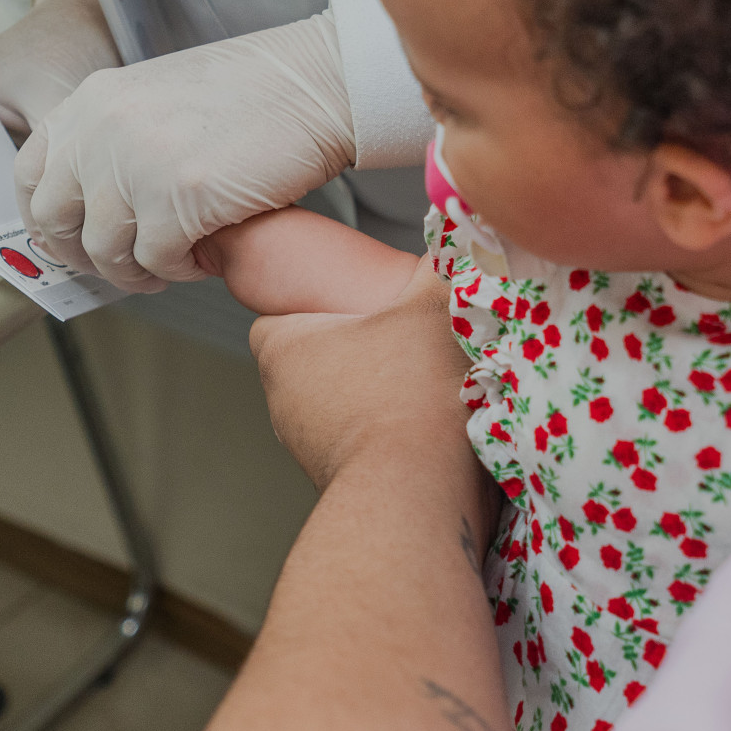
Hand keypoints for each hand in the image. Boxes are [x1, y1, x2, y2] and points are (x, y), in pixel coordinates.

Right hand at [0, 0, 120, 234]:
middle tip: (54, 238)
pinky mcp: (12, 155)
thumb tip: (58, 214)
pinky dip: (44, 207)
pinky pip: (21, 197)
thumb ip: (52, 154)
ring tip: (71, 227)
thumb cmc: (63, 43)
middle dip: (8, 227)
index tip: (23, 232)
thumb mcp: (54, 95)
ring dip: (29, 220)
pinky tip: (78, 212)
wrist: (91, 19)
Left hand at [14, 8, 358, 292]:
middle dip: (87, 256)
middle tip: (124, 265)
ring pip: (106, 251)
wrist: (314, 83)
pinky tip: (205, 256)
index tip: (73, 240)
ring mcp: (137, 163)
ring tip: (175, 264)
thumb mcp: (157, 100)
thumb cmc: (253, 95)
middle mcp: (102, 129)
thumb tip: (99, 210)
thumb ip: (116, 140)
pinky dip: (180, 270)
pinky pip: (157, 261)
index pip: (30, 174)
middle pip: (57, 221)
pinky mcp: (178, 199)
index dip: (47, 219)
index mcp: (91, 102)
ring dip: (139, 271)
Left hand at [249, 259, 476, 489]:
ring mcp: (308, 448)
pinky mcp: (339, 482)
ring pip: (334, 406)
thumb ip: (440, 265)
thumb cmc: (412, 397)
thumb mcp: (433, 307)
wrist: (419, 495)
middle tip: (396, 340)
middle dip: (349, 351)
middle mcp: (284, 403)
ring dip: (368, 396)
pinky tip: (426, 427)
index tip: (350, 307)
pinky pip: (358, 445)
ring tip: (418, 384)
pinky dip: (384, 435)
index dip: (310, 309)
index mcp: (285, 350)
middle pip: (309, 363)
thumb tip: (457, 235)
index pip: (273, 320)